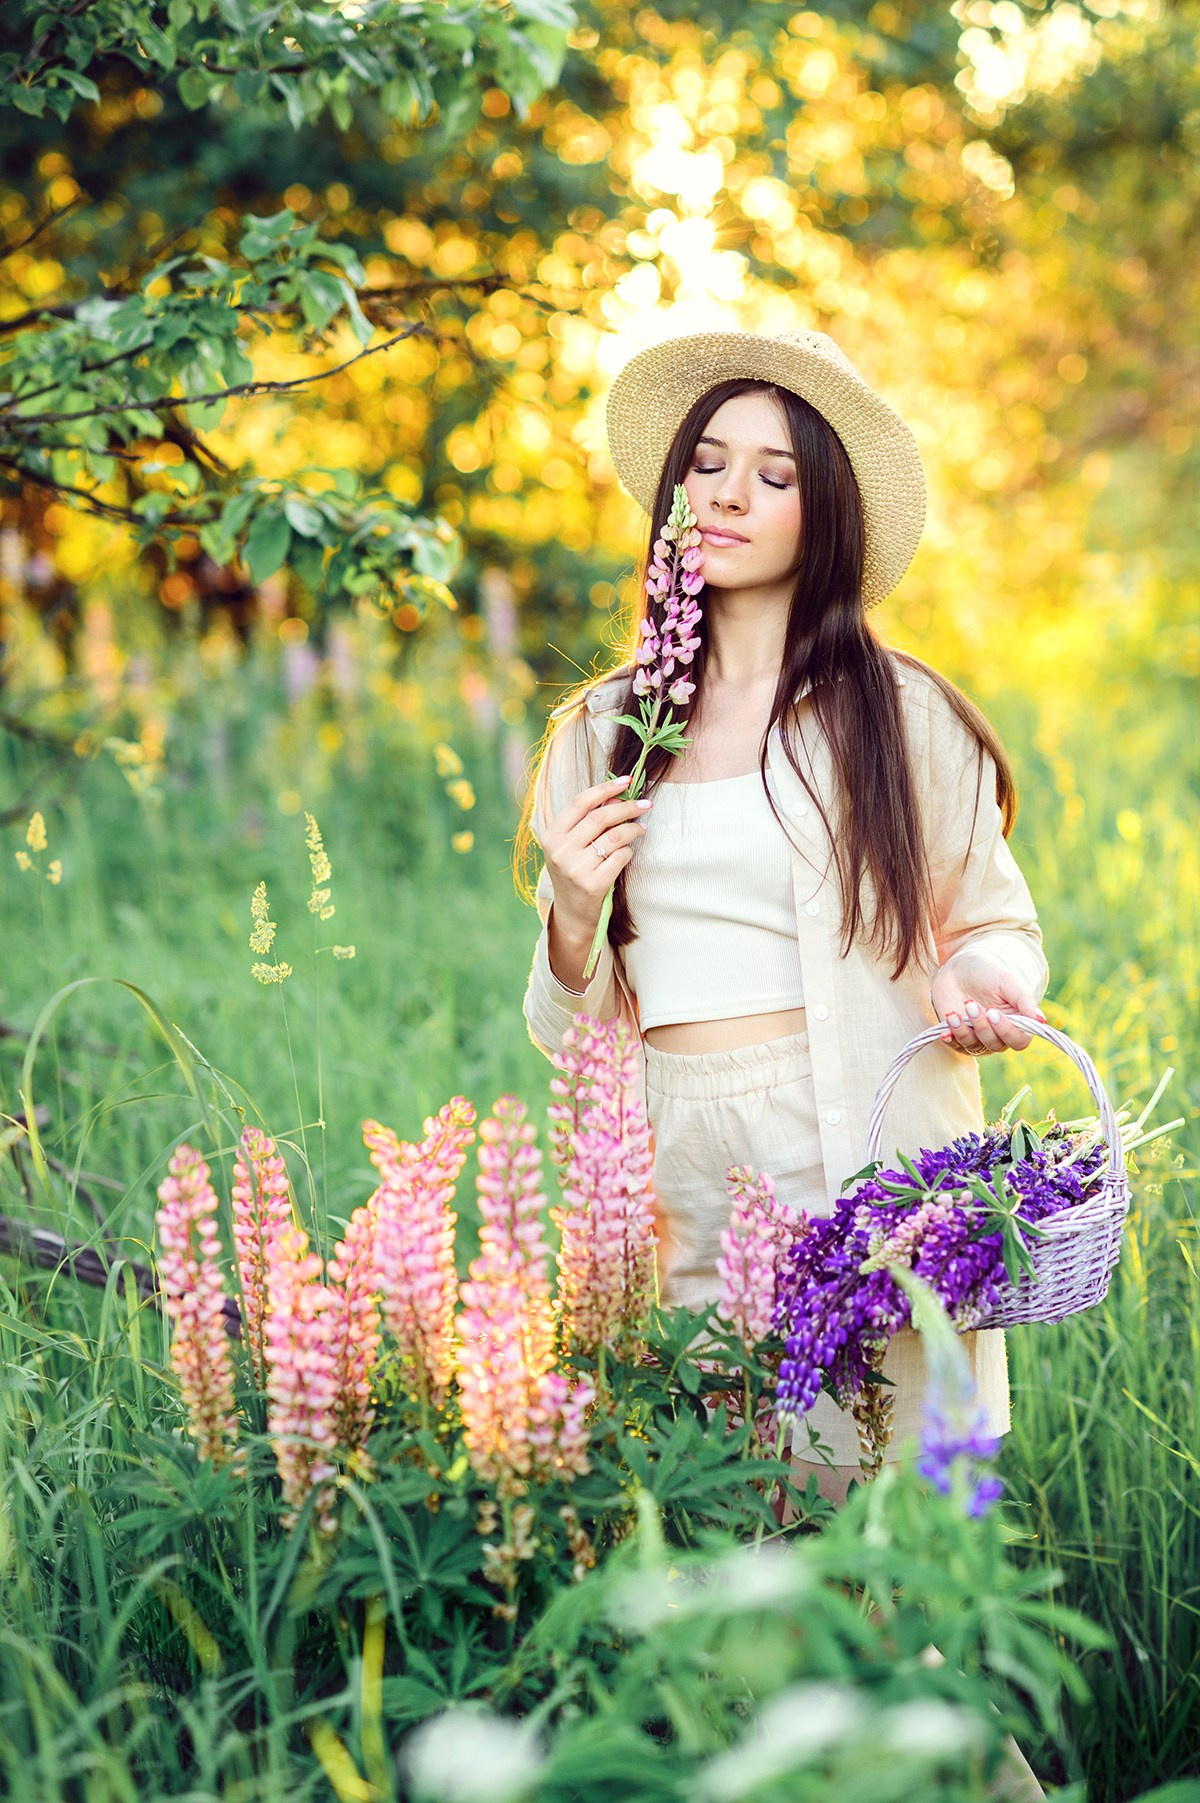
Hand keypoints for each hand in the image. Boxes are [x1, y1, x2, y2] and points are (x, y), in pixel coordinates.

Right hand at [538, 772, 652, 938]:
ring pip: (614, 836)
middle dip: (627, 806)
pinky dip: (629, 851)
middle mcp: (560, 851)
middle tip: (645, 803)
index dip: (605, 788)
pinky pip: (621, 857)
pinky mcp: (592, 885)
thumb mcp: (570, 845)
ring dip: (633, 828)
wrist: (572, 913)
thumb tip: (616, 795)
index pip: (580, 802)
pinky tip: (629, 852)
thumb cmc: (574, 871)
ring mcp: (575, 869)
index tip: (626, 781)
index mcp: (551, 835)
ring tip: (641, 827)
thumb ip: (587, 821)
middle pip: (600, 817)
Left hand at [930, 950, 1046, 1054]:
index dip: (1007, 1031)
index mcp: (1017, 1022)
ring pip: (975, 1047)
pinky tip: (945, 1031)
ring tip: (954, 1013)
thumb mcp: (1007, 982)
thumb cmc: (987, 973)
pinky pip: (956, 1047)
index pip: (1019, 1041)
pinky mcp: (959, 1037)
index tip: (993, 1012)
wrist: (959, 968)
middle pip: (996, 1045)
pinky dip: (951, 1039)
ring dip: (964, 1031)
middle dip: (982, 1027)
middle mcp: (999, 1034)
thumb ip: (1024, 1000)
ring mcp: (978, 1037)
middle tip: (971, 1005)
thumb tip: (1041, 1021)